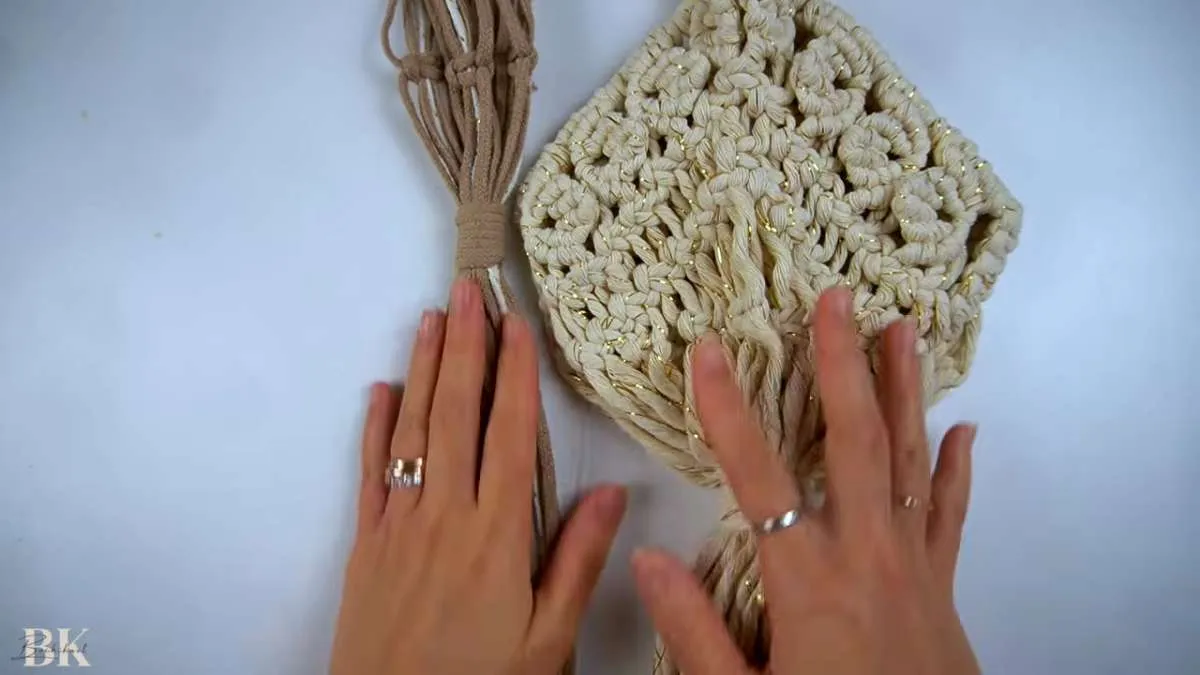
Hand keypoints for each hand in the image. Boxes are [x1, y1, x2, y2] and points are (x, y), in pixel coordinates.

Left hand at [330, 278, 626, 674]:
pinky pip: (370, 474)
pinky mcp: (366, 545)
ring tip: (430, 319)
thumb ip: (576, 562)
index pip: (510, 435)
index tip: (516, 324)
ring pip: (412, 430)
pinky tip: (380, 390)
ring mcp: (400, 526)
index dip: (513, 375)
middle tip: (466, 290)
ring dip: (422, 370)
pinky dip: (374, 428)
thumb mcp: (547, 639)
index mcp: (498, 535)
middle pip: (455, 416)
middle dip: (464, 348)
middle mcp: (446, 517)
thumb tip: (611, 494)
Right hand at [633, 288, 979, 674]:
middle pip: (855, 443)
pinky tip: (962, 429)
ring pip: (911, 462)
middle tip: (838, 300)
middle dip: (842, 366)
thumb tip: (646, 557)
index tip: (705, 352)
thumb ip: (693, 630)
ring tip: (903, 331)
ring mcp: (913, 569)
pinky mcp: (943, 590)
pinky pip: (951, 516)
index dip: (727, 411)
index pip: (757, 477)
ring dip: (905, 392)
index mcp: (807, 581)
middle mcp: (866, 557)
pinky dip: (957, 469)